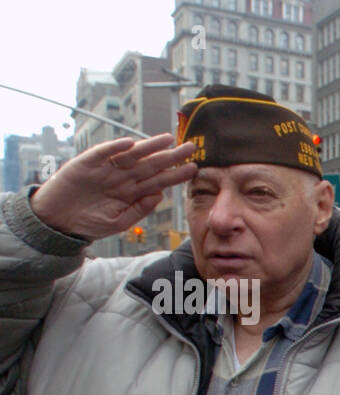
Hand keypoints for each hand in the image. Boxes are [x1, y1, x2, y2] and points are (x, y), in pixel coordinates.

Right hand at [29, 134, 196, 239]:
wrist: (58, 222)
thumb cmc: (88, 223)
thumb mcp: (118, 222)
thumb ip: (139, 209)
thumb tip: (160, 195)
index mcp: (132, 191)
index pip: (159, 180)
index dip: (176, 174)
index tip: (194, 169)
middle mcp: (122, 178)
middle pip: (150, 164)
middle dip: (170, 157)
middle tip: (190, 147)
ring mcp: (105, 169)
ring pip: (131, 155)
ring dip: (148, 147)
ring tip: (166, 140)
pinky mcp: (86, 164)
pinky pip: (102, 154)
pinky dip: (114, 148)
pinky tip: (130, 144)